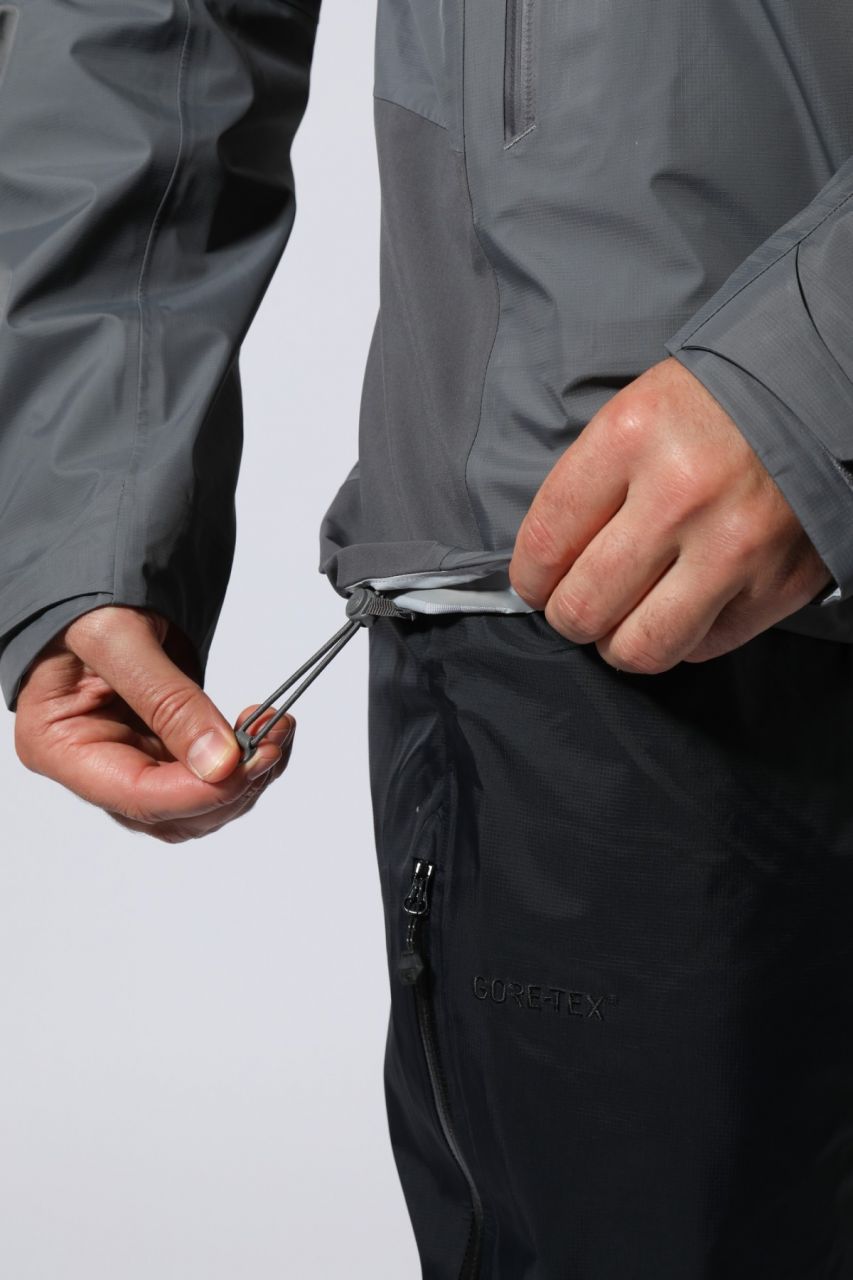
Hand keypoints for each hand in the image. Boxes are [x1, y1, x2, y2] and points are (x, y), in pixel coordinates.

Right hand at [14, 604, 294, 841]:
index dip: (196, 792)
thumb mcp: (117, 638)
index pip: (135, 796)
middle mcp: (95, 767)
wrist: (98, 586)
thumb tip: (220, 762)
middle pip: (171, 814)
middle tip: (272, 741)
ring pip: (199, 804)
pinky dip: (246, 761)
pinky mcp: (165, 748)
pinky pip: (211, 776)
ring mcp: (132, 760)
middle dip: (230, 786)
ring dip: (247, 777)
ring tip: (276, 730)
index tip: (245, 765)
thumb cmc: (85, 604)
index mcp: (60, 746)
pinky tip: (266, 732)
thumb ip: (168, 700)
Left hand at [509, 357, 832, 672]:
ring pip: (641, 647)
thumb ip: (586, 488)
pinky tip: (679, 606)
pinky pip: (701, 647)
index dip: (530, 579)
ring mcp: (735, 546)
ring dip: (619, 643)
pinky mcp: (776, 585)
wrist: (816, 398)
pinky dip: (681, 637)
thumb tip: (545, 568)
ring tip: (623, 621)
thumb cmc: (710, 409)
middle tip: (578, 604)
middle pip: (584, 607)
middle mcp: (682, 495)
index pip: (546, 542)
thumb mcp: (633, 416)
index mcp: (631, 437)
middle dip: (569, 616)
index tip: (536, 584)